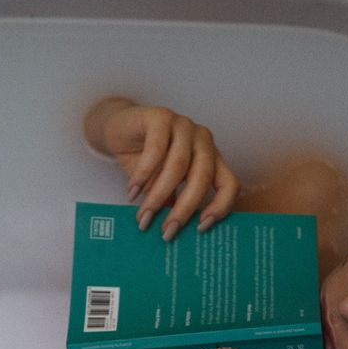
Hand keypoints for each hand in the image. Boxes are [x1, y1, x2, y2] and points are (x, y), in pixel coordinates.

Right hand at [82, 97, 239, 239]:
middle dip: (184, 209)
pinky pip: (155, 150)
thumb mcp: (162, 185)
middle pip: (202, 178)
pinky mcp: (162, 116)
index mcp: (212, 158)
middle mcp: (203, 141)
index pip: (229, 184)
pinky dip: (143, 175)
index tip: (201, 228)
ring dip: (159, 195)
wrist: (118, 130)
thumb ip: (172, 202)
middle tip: (167, 231)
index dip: (221, 207)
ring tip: (144, 216)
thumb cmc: (144, 160)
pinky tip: (133, 192)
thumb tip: (174, 232)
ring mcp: (184, 126)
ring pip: (178, 166)